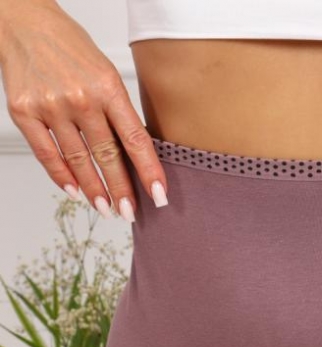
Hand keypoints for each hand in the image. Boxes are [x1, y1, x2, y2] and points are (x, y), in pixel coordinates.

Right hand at [0, 0, 167, 217]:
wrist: (24, 21)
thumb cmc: (70, 47)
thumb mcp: (104, 72)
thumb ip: (117, 110)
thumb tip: (134, 154)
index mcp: (107, 86)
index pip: (135, 138)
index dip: (149, 171)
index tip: (159, 195)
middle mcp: (80, 98)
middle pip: (107, 156)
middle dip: (121, 190)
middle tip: (130, 212)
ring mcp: (51, 107)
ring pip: (78, 161)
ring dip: (94, 190)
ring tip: (105, 208)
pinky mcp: (25, 112)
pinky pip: (47, 155)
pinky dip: (62, 177)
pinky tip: (74, 191)